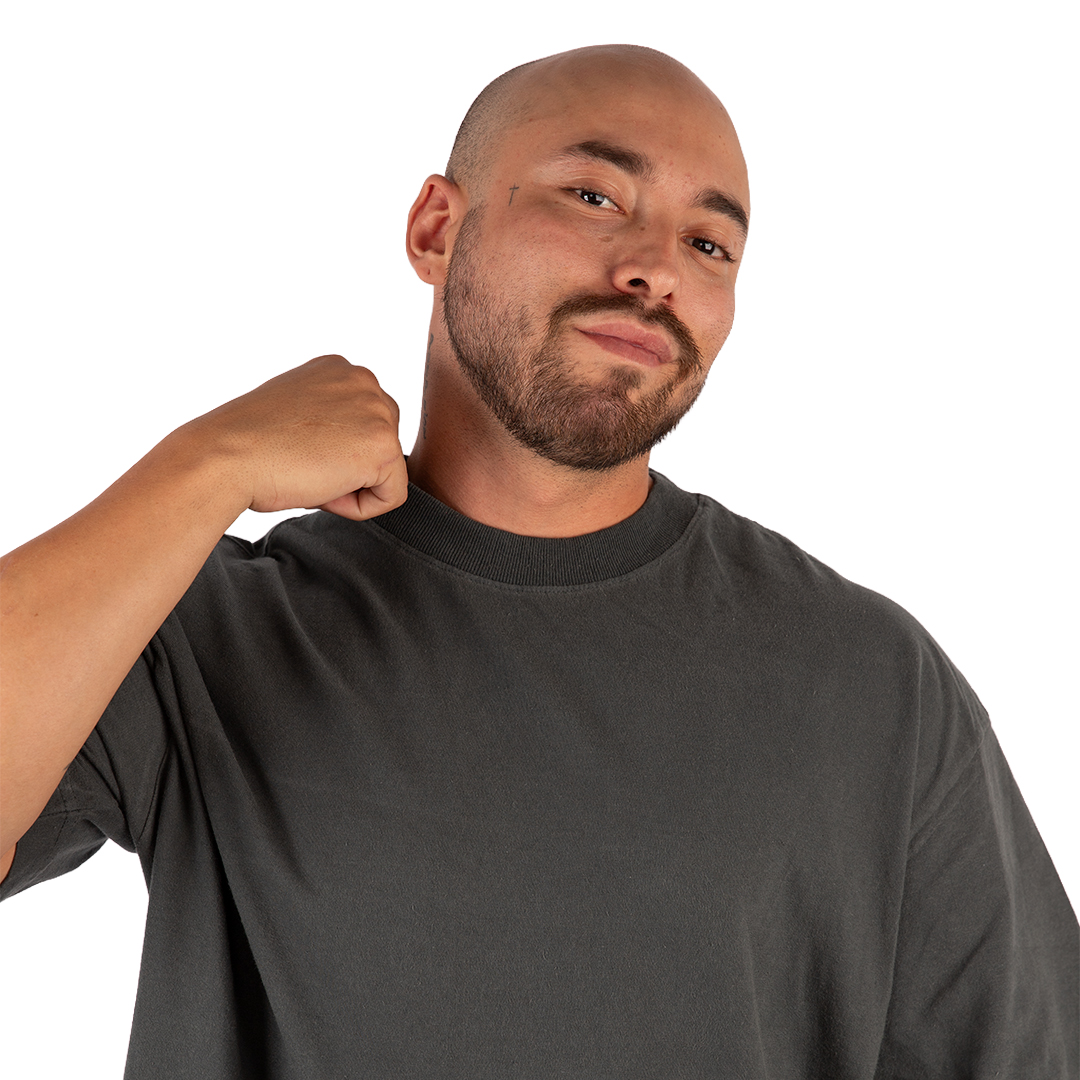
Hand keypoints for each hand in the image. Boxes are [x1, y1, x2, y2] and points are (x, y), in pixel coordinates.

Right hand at [181, 355, 407, 520]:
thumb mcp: (296, 414)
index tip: (296, 449)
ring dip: (350, 486)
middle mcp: (363, 380)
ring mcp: (376, 410)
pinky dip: (359, 508)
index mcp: (339, 369)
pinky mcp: (383, 446)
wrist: (225, 457)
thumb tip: (350, 446)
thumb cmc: (246, 445)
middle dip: (348, 467)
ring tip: (310, 474)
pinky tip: (323, 490)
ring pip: (386, 471)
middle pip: (382, 446)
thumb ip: (329, 418)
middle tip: (302, 464)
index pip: (363, 425)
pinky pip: (392, 496)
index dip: (332, 452)